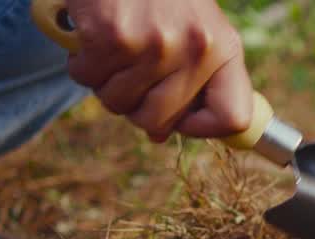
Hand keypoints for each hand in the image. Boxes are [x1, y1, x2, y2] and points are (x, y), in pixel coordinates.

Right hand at [64, 0, 252, 142]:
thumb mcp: (194, 27)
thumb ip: (190, 80)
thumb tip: (161, 135)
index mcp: (224, 48)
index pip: (234, 118)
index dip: (201, 127)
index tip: (180, 118)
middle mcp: (196, 48)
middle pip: (159, 123)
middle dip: (135, 105)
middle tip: (130, 72)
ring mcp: (155, 44)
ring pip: (117, 103)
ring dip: (105, 81)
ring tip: (113, 46)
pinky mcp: (113, 37)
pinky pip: (86, 77)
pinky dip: (81, 61)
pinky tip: (92, 34)